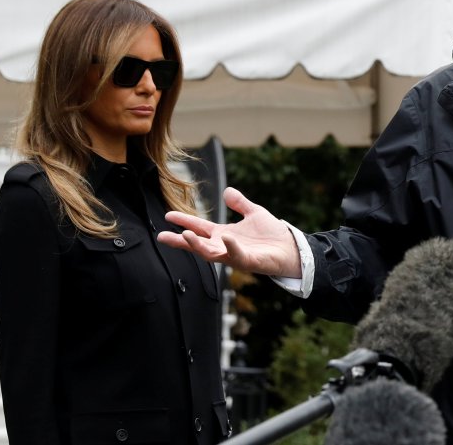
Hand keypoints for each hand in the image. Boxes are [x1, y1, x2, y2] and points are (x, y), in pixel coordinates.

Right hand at [157, 187, 301, 277]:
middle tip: (162, 236)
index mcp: (224, 235)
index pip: (200, 228)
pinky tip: (226, 237)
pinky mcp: (248, 261)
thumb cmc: (272, 235)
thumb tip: (227, 191)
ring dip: (197, 245)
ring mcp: (235, 255)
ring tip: (184, 235)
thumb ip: (240, 203)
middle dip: (180, 241)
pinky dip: (230, 247)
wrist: (290, 248)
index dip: (184, 222)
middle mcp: (225, 246)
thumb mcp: (254, 213)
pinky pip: (236, 255)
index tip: (168, 216)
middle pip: (198, 244)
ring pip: (211, 253)